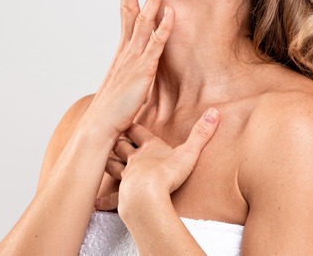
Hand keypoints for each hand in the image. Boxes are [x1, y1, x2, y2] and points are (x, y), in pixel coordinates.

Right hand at [81, 0, 174, 137]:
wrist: (99, 128)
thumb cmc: (110, 113)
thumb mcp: (121, 87)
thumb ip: (128, 75)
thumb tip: (132, 72)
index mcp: (122, 52)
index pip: (123, 15)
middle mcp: (126, 51)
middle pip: (128, 11)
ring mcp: (134, 59)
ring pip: (144, 22)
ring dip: (153, 0)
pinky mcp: (143, 71)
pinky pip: (156, 44)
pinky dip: (164, 27)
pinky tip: (171, 13)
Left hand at [95, 108, 220, 210]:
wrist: (147, 196)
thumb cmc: (167, 173)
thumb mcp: (189, 152)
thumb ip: (201, 133)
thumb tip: (215, 112)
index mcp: (149, 148)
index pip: (138, 131)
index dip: (133, 124)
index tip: (127, 117)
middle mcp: (134, 160)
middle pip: (122, 146)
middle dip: (116, 140)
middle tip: (110, 135)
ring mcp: (126, 177)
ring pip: (113, 166)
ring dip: (108, 161)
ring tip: (102, 158)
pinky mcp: (123, 194)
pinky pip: (112, 196)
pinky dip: (105, 198)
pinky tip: (96, 201)